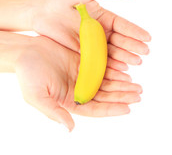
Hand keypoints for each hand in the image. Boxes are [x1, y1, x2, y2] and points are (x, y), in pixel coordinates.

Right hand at [15, 35, 142, 130]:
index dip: (112, 109)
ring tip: (136, 85)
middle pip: (106, 96)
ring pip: (108, 83)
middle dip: (122, 96)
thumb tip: (70, 128)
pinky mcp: (86, 62)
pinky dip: (116, 69)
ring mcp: (85, 76)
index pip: (96, 108)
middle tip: (138, 94)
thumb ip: (54, 112)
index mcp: (71, 101)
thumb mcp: (37, 96)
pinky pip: (104, 67)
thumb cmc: (28, 74)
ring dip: (122, 84)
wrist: (25, 51)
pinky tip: (126, 70)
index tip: (127, 108)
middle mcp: (80, 90)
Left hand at [31, 0, 150, 68]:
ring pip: (112, 53)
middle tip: (144, 53)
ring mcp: (92, 44)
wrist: (39, 11)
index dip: (135, 32)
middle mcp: (101, 32)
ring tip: (135, 63)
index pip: (123, 26)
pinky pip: (97, 61)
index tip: (147, 38)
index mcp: (104, 18)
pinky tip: (120, 69)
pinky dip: (109, 66)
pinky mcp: (82, 53)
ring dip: (124, 58)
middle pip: (120, 41)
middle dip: (133, 47)